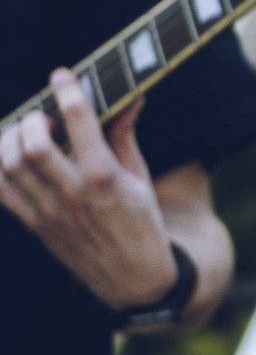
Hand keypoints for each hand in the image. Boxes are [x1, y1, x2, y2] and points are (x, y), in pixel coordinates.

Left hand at [0, 74, 178, 311]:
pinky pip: (2, 191)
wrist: (133, 279)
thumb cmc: (142, 223)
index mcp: (105, 176)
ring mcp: (49, 211)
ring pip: (10, 166)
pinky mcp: (35, 225)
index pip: (79, 121)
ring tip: (25, 134)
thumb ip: (125, 136)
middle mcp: (73, 193)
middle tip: (42, 116)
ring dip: (11, 140)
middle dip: (32, 119)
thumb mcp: (140, 178)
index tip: (62, 75)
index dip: (66, 90)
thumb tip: (131, 99)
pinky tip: (12, 157)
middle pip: (33, 144)